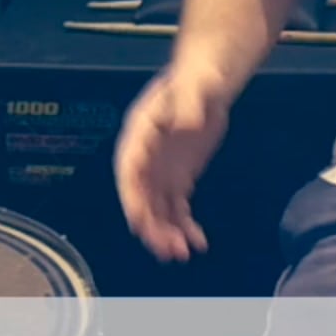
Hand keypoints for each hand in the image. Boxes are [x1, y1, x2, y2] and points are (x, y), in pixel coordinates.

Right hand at [113, 67, 226, 261]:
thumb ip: (190, 103)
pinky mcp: (177, 178)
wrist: (206, 84)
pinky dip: (185, 226)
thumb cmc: (196, 81)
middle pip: (142, 197)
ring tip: (184, 254)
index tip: (139, 220)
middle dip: (153, 225)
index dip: (132, 197)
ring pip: (158, 209)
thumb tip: (190, 121)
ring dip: (168, 233)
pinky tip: (198, 242)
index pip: (130, 171)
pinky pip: (176, 208)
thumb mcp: (194, 86)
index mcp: (139, 135)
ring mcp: (159, 171)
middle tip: (170, 249)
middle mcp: (144, 158)